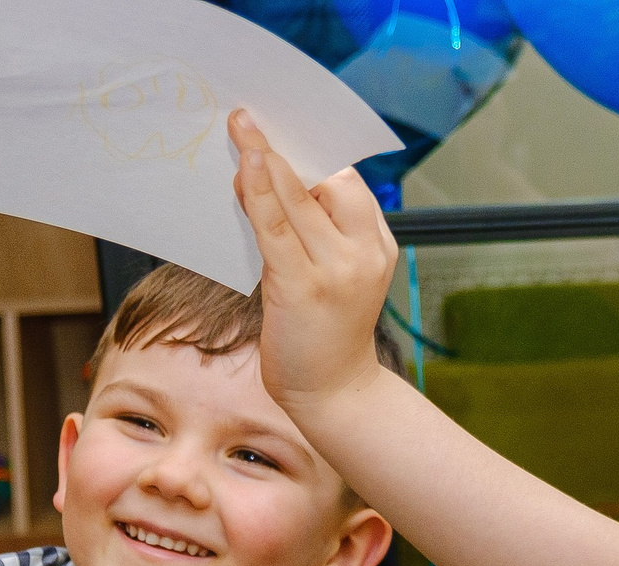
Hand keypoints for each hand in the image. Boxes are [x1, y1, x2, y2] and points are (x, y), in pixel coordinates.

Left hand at [229, 111, 401, 413]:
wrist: (333, 395)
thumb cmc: (323, 334)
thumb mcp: (329, 275)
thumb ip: (311, 233)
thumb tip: (263, 179)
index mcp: (378, 245)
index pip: (346, 183)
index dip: (312, 156)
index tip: (277, 135)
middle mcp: (365, 252)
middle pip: (326, 180)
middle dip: (285, 147)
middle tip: (247, 118)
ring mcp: (338, 269)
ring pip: (299, 196)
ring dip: (266, 158)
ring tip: (240, 129)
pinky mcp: (304, 286)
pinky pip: (277, 226)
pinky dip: (261, 191)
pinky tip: (247, 167)